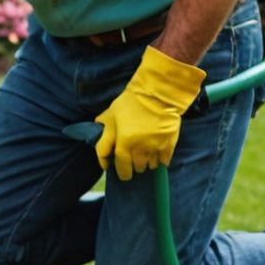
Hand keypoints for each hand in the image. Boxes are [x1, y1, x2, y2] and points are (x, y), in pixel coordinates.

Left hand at [94, 46, 205, 180]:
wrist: (158, 94)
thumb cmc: (131, 102)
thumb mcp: (112, 112)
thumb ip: (104, 125)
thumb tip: (96, 131)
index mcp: (123, 143)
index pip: (118, 165)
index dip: (117, 170)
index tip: (117, 171)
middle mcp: (138, 150)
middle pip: (135, 167)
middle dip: (132, 167)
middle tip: (132, 164)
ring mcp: (154, 148)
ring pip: (149, 165)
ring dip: (146, 164)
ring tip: (145, 161)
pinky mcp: (168, 145)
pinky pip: (164, 160)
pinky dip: (160, 161)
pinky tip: (159, 159)